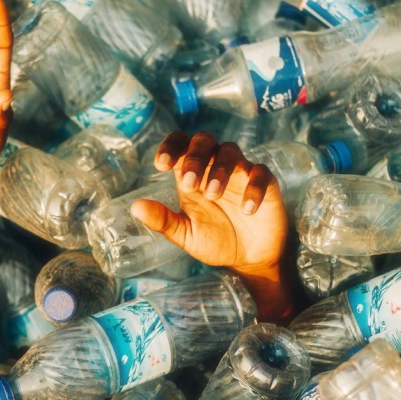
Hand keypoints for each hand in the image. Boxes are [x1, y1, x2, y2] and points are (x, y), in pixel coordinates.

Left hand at [131, 132, 293, 320]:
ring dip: (219, 170)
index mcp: (192, 174)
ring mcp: (241, 173)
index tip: (161, 164)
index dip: (170, 147)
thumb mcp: (186, 234)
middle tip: (189, 184)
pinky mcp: (266, 184)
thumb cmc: (215, 240)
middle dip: (194, 157)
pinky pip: (261, 174)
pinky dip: (253, 188)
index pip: (180, 145)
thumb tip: (135, 207)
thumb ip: (163, 221)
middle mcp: (214, 167)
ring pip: (230, 151)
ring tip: (212, 195)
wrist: (249, 259)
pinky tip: (246, 210)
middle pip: (204, 140)